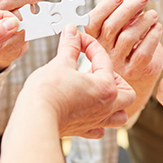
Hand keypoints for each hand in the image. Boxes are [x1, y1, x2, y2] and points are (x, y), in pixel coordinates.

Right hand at [14, 25, 134, 138]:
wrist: (35, 118)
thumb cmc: (48, 93)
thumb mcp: (60, 62)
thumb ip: (70, 46)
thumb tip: (72, 33)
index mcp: (106, 87)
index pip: (103, 59)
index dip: (90, 44)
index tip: (78, 39)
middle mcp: (106, 106)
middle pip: (127, 94)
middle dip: (117, 79)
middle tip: (99, 70)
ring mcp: (96, 121)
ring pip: (120, 115)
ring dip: (116, 104)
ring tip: (101, 92)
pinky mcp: (82, 130)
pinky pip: (100, 129)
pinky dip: (99, 122)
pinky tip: (89, 112)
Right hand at [87, 0, 162, 112]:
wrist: (137, 73)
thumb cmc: (128, 45)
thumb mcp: (122, 27)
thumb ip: (125, 13)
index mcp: (94, 37)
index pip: (94, 20)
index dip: (106, 6)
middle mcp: (103, 51)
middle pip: (112, 27)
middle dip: (128, 8)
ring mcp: (117, 62)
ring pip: (128, 38)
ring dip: (143, 22)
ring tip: (153, 14)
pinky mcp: (133, 71)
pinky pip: (143, 53)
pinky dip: (152, 38)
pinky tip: (158, 28)